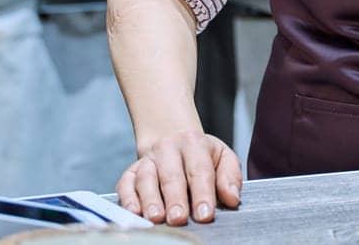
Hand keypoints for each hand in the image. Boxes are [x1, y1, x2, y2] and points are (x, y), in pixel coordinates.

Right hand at [116, 129, 242, 225]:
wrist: (171, 139)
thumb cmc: (201, 156)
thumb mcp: (222, 158)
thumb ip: (229, 177)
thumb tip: (232, 199)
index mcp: (194, 143)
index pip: (200, 170)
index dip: (203, 194)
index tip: (205, 215)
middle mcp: (168, 148)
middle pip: (171, 175)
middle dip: (175, 199)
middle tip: (179, 219)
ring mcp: (147, 160)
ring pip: (146, 179)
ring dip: (150, 200)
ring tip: (157, 218)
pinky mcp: (130, 172)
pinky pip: (125, 184)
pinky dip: (128, 199)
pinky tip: (134, 212)